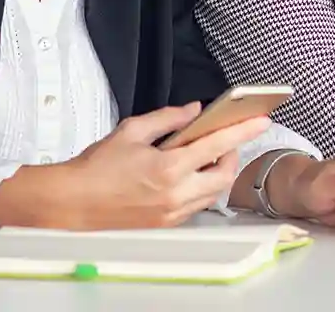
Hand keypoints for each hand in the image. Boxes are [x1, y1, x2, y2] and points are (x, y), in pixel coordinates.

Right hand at [0, 102, 271, 230]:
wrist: (72, 204)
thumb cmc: (97, 166)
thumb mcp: (131, 131)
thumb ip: (168, 118)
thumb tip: (194, 110)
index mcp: (168, 168)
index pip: (217, 145)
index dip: (243, 131)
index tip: (261, 120)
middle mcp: (176, 194)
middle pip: (224, 175)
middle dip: (232, 155)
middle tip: (224, 140)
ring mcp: (172, 213)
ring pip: (213, 193)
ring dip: (217, 173)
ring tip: (205, 156)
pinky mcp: (166, 224)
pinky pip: (196, 205)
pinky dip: (200, 188)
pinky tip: (188, 175)